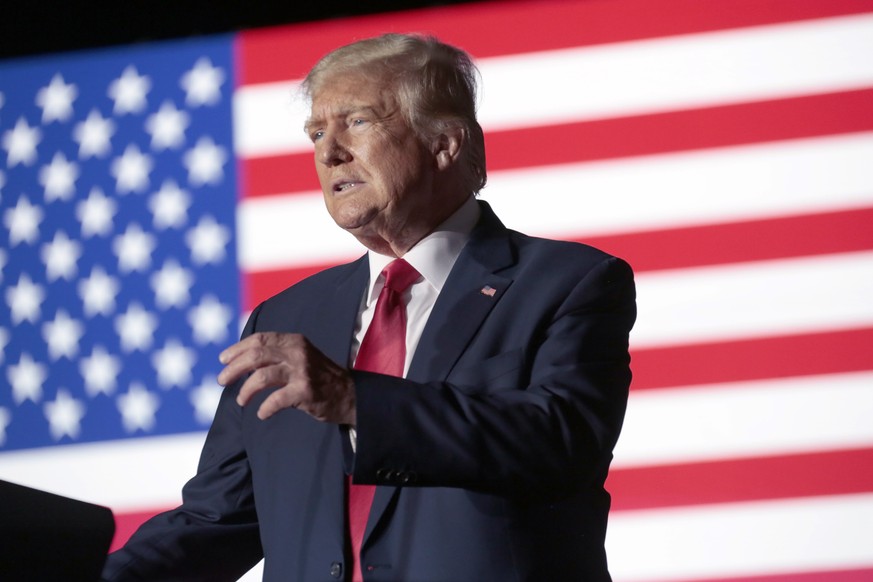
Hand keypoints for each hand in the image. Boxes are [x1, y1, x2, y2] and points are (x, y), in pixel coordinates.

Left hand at [218, 332, 355, 424]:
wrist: (350, 395)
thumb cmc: (320, 378)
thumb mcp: (301, 357)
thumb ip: (278, 354)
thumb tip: (242, 360)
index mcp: (294, 341)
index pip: (259, 339)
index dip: (237, 349)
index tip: (223, 360)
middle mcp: (297, 352)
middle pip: (255, 356)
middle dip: (234, 368)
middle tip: (221, 381)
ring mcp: (302, 371)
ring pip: (262, 377)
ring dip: (246, 390)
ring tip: (241, 401)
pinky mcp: (305, 391)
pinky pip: (276, 400)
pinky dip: (264, 409)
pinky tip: (262, 414)